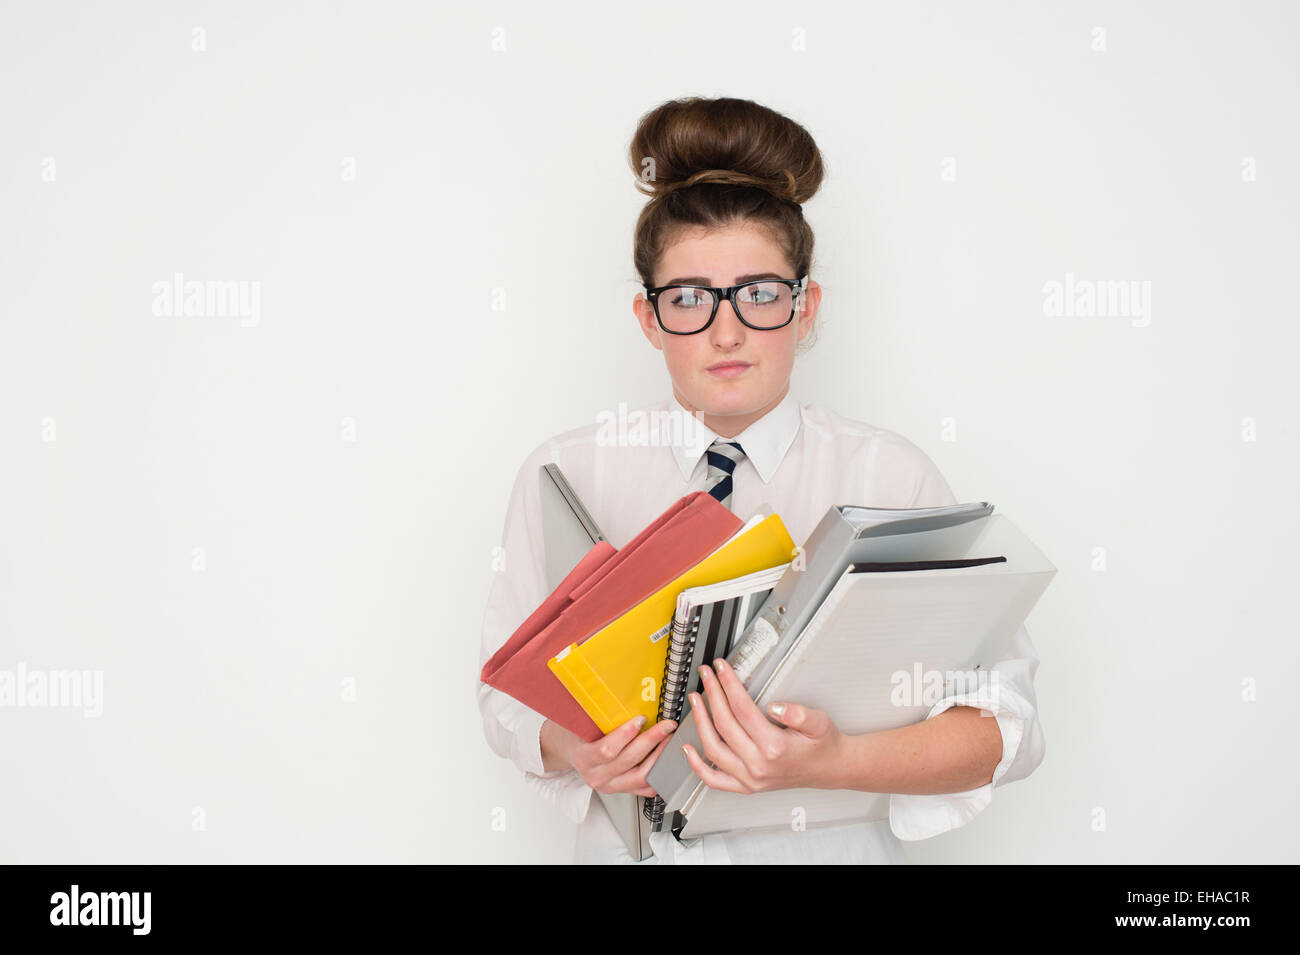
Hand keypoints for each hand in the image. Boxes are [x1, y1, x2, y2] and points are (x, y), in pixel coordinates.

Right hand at [545, 716, 677, 796]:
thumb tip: (623, 693)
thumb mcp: (581, 724)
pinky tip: (666, 757)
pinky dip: (659, 772)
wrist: (572, 753)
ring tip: (669, 739)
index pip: (606, 750)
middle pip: (628, 761)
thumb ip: (598, 716)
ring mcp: (610, 786)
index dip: (625, 734)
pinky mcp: (622, 791)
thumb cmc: (578, 735)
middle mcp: (597, 776)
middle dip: (651, 741)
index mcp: (584, 758)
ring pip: (641, 777)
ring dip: (659, 756)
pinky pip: (646, 788)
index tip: (641, 718)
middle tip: (666, 725)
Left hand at [682, 658, 845, 793]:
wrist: (830, 769)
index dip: (728, 685)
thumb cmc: (823, 744)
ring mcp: (750, 778)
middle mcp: (758, 765)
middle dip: (712, 694)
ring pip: (713, 748)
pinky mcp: (746, 786)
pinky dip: (697, 766)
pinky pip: (714, 780)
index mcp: (775, 747)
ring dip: (700, 721)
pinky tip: (687, 748)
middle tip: (706, 675)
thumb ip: (798, 714)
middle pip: (724, 724)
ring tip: (695, 699)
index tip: (721, 668)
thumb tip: (775, 707)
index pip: (742, 709)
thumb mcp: (819, 722)